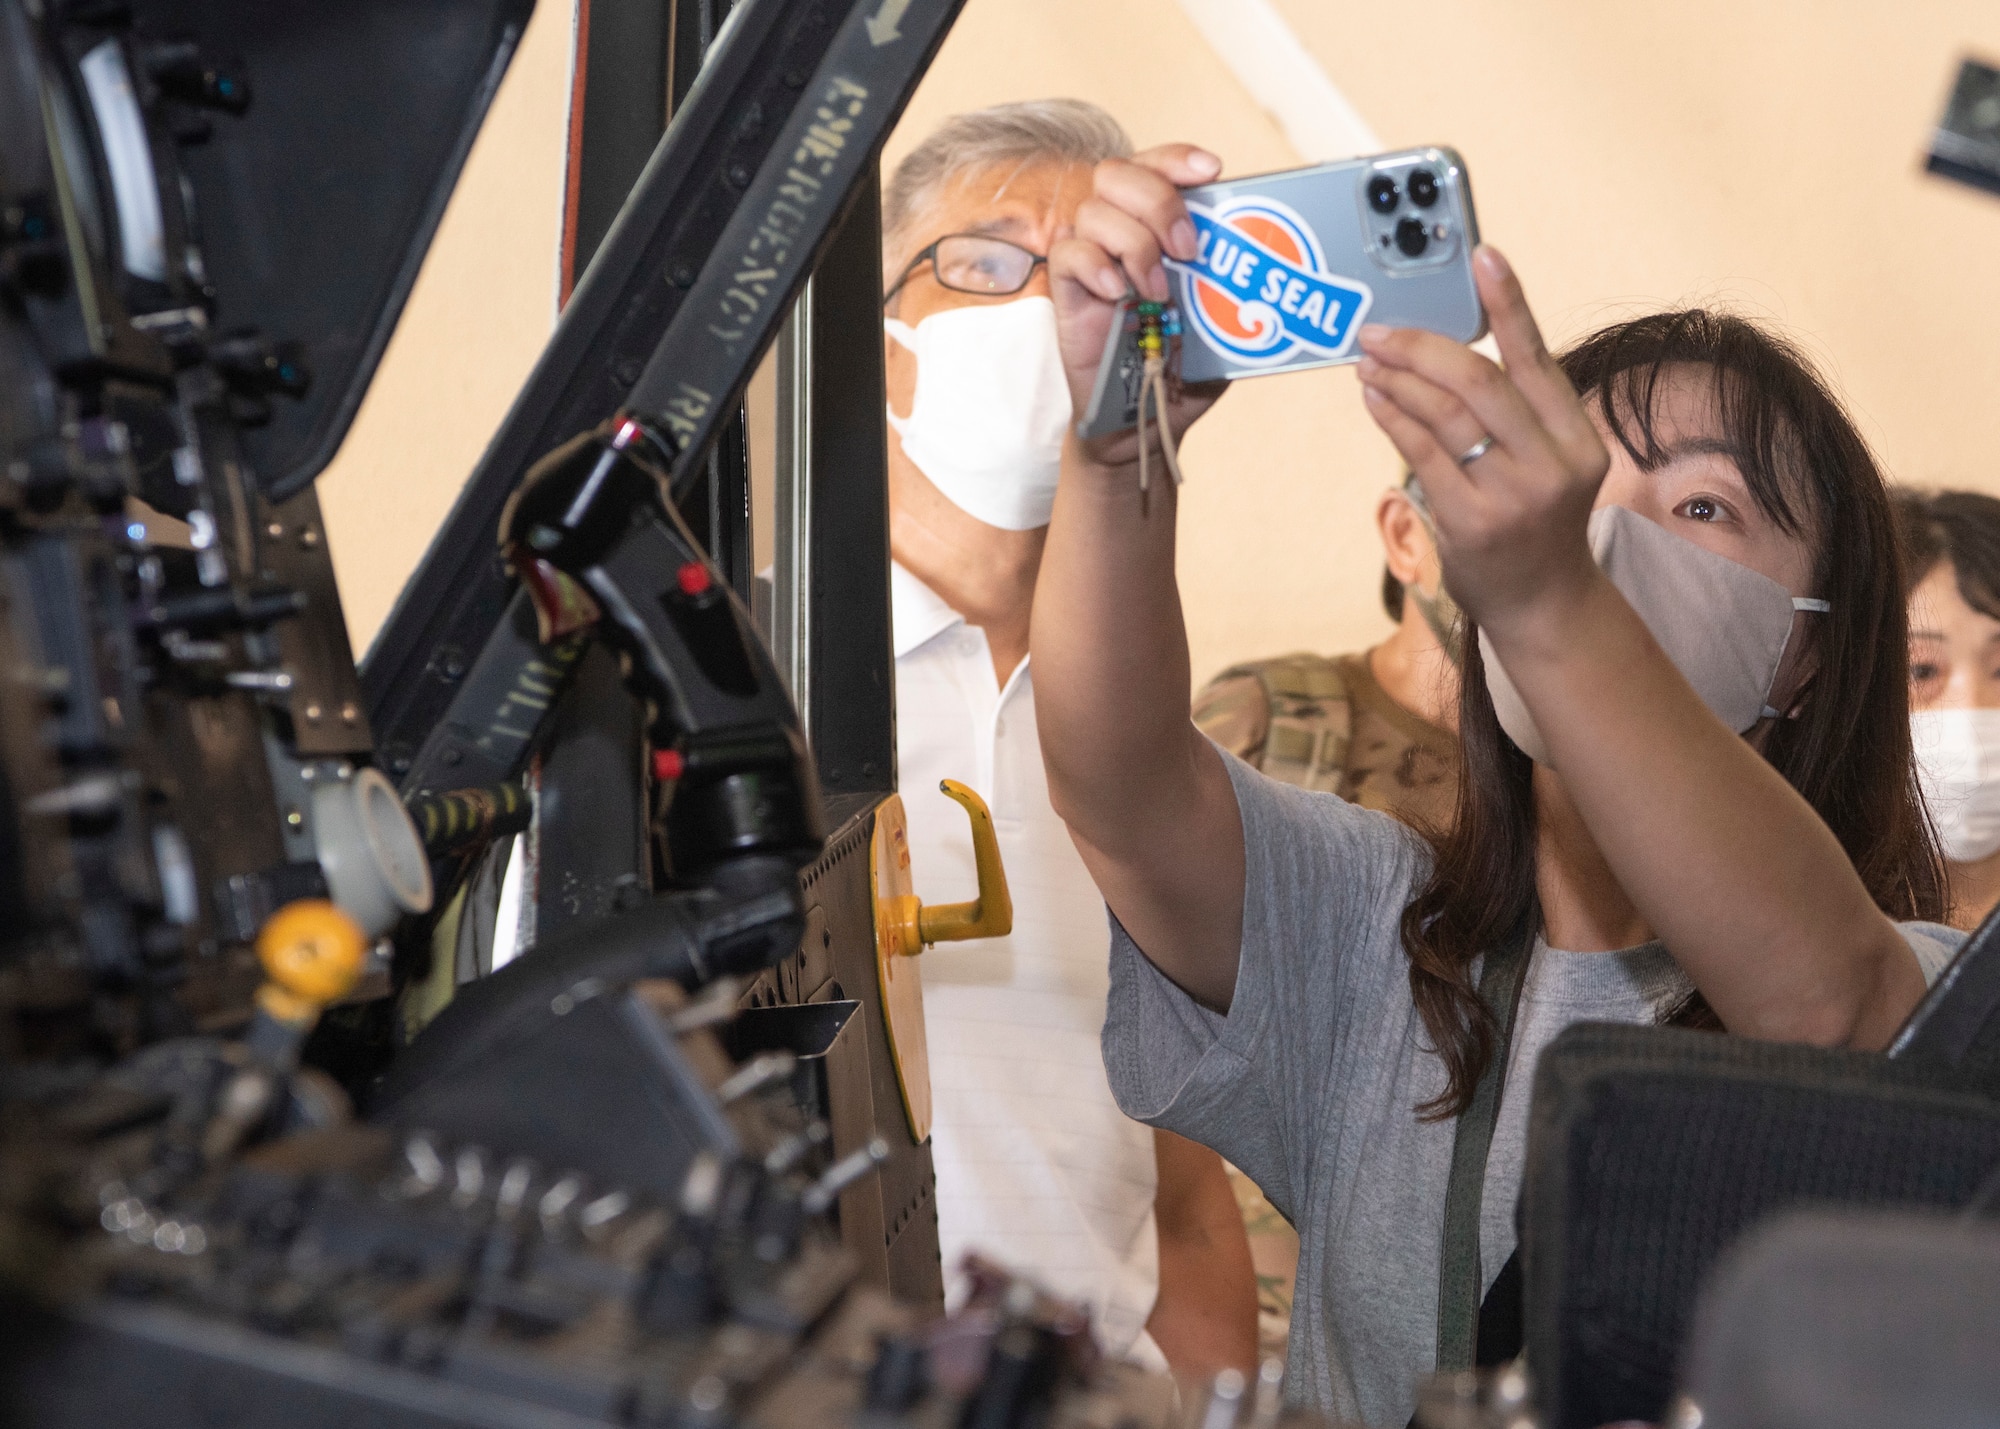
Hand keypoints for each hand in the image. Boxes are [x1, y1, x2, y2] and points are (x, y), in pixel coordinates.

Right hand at [1049, 145, 1230, 469]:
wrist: (1145, 420)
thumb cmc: (1182, 366)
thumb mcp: (1222, 324)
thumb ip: (1234, 289)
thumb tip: (1274, 268)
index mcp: (1157, 227)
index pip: (1156, 166)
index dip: (1178, 158)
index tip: (1212, 171)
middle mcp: (1120, 233)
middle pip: (1117, 173)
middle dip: (1157, 200)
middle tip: (1188, 248)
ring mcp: (1091, 261)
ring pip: (1092, 210)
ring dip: (1133, 242)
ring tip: (1157, 291)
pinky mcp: (1067, 293)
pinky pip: (1068, 254)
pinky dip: (1095, 265)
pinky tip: (1118, 294)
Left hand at [1355, 246, 1609, 636]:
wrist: (1542, 603)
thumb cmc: (1534, 522)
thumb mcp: (1547, 463)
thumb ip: (1515, 413)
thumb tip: (1445, 351)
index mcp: (1579, 439)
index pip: (1538, 358)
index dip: (1510, 303)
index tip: (1483, 256)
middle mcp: (1553, 463)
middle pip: (1481, 382)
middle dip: (1424, 347)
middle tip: (1380, 329)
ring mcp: (1512, 496)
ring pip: (1445, 414)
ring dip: (1398, 379)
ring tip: (1368, 360)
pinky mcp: (1471, 522)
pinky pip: (1421, 453)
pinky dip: (1392, 417)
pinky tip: (1374, 397)